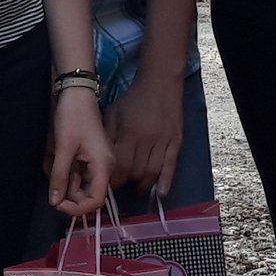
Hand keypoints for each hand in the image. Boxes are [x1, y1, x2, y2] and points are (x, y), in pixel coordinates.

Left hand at [47, 86, 114, 216]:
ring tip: (51, 168)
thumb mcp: (63, 148)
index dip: (77, 209)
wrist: (77, 93)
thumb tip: (55, 203)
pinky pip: (79, 175)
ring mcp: (98, 162)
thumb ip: (60, 177)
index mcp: (104, 166)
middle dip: (69, 197)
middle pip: (89, 196)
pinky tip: (55, 163)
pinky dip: (67, 174)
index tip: (57, 204)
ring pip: (82, 186)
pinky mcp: (91, 157)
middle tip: (51, 191)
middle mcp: (105, 167)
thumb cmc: (72, 118)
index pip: (96, 200)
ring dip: (65, 184)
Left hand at [107, 68, 185, 196]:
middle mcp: (148, 140)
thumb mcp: (113, 114)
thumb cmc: (134, 98)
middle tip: (121, 185)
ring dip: (143, 184)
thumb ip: (108, 137)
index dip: (113, 179)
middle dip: (127, 182)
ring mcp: (164, 142)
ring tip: (136, 188)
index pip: (120, 165)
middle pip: (136, 172)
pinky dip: (165, 182)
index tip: (108, 184)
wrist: (161, 82)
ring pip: (152, 172)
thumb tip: (99, 160)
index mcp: (130, 132)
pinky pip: (170, 167)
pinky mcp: (176, 142)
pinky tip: (159, 193)